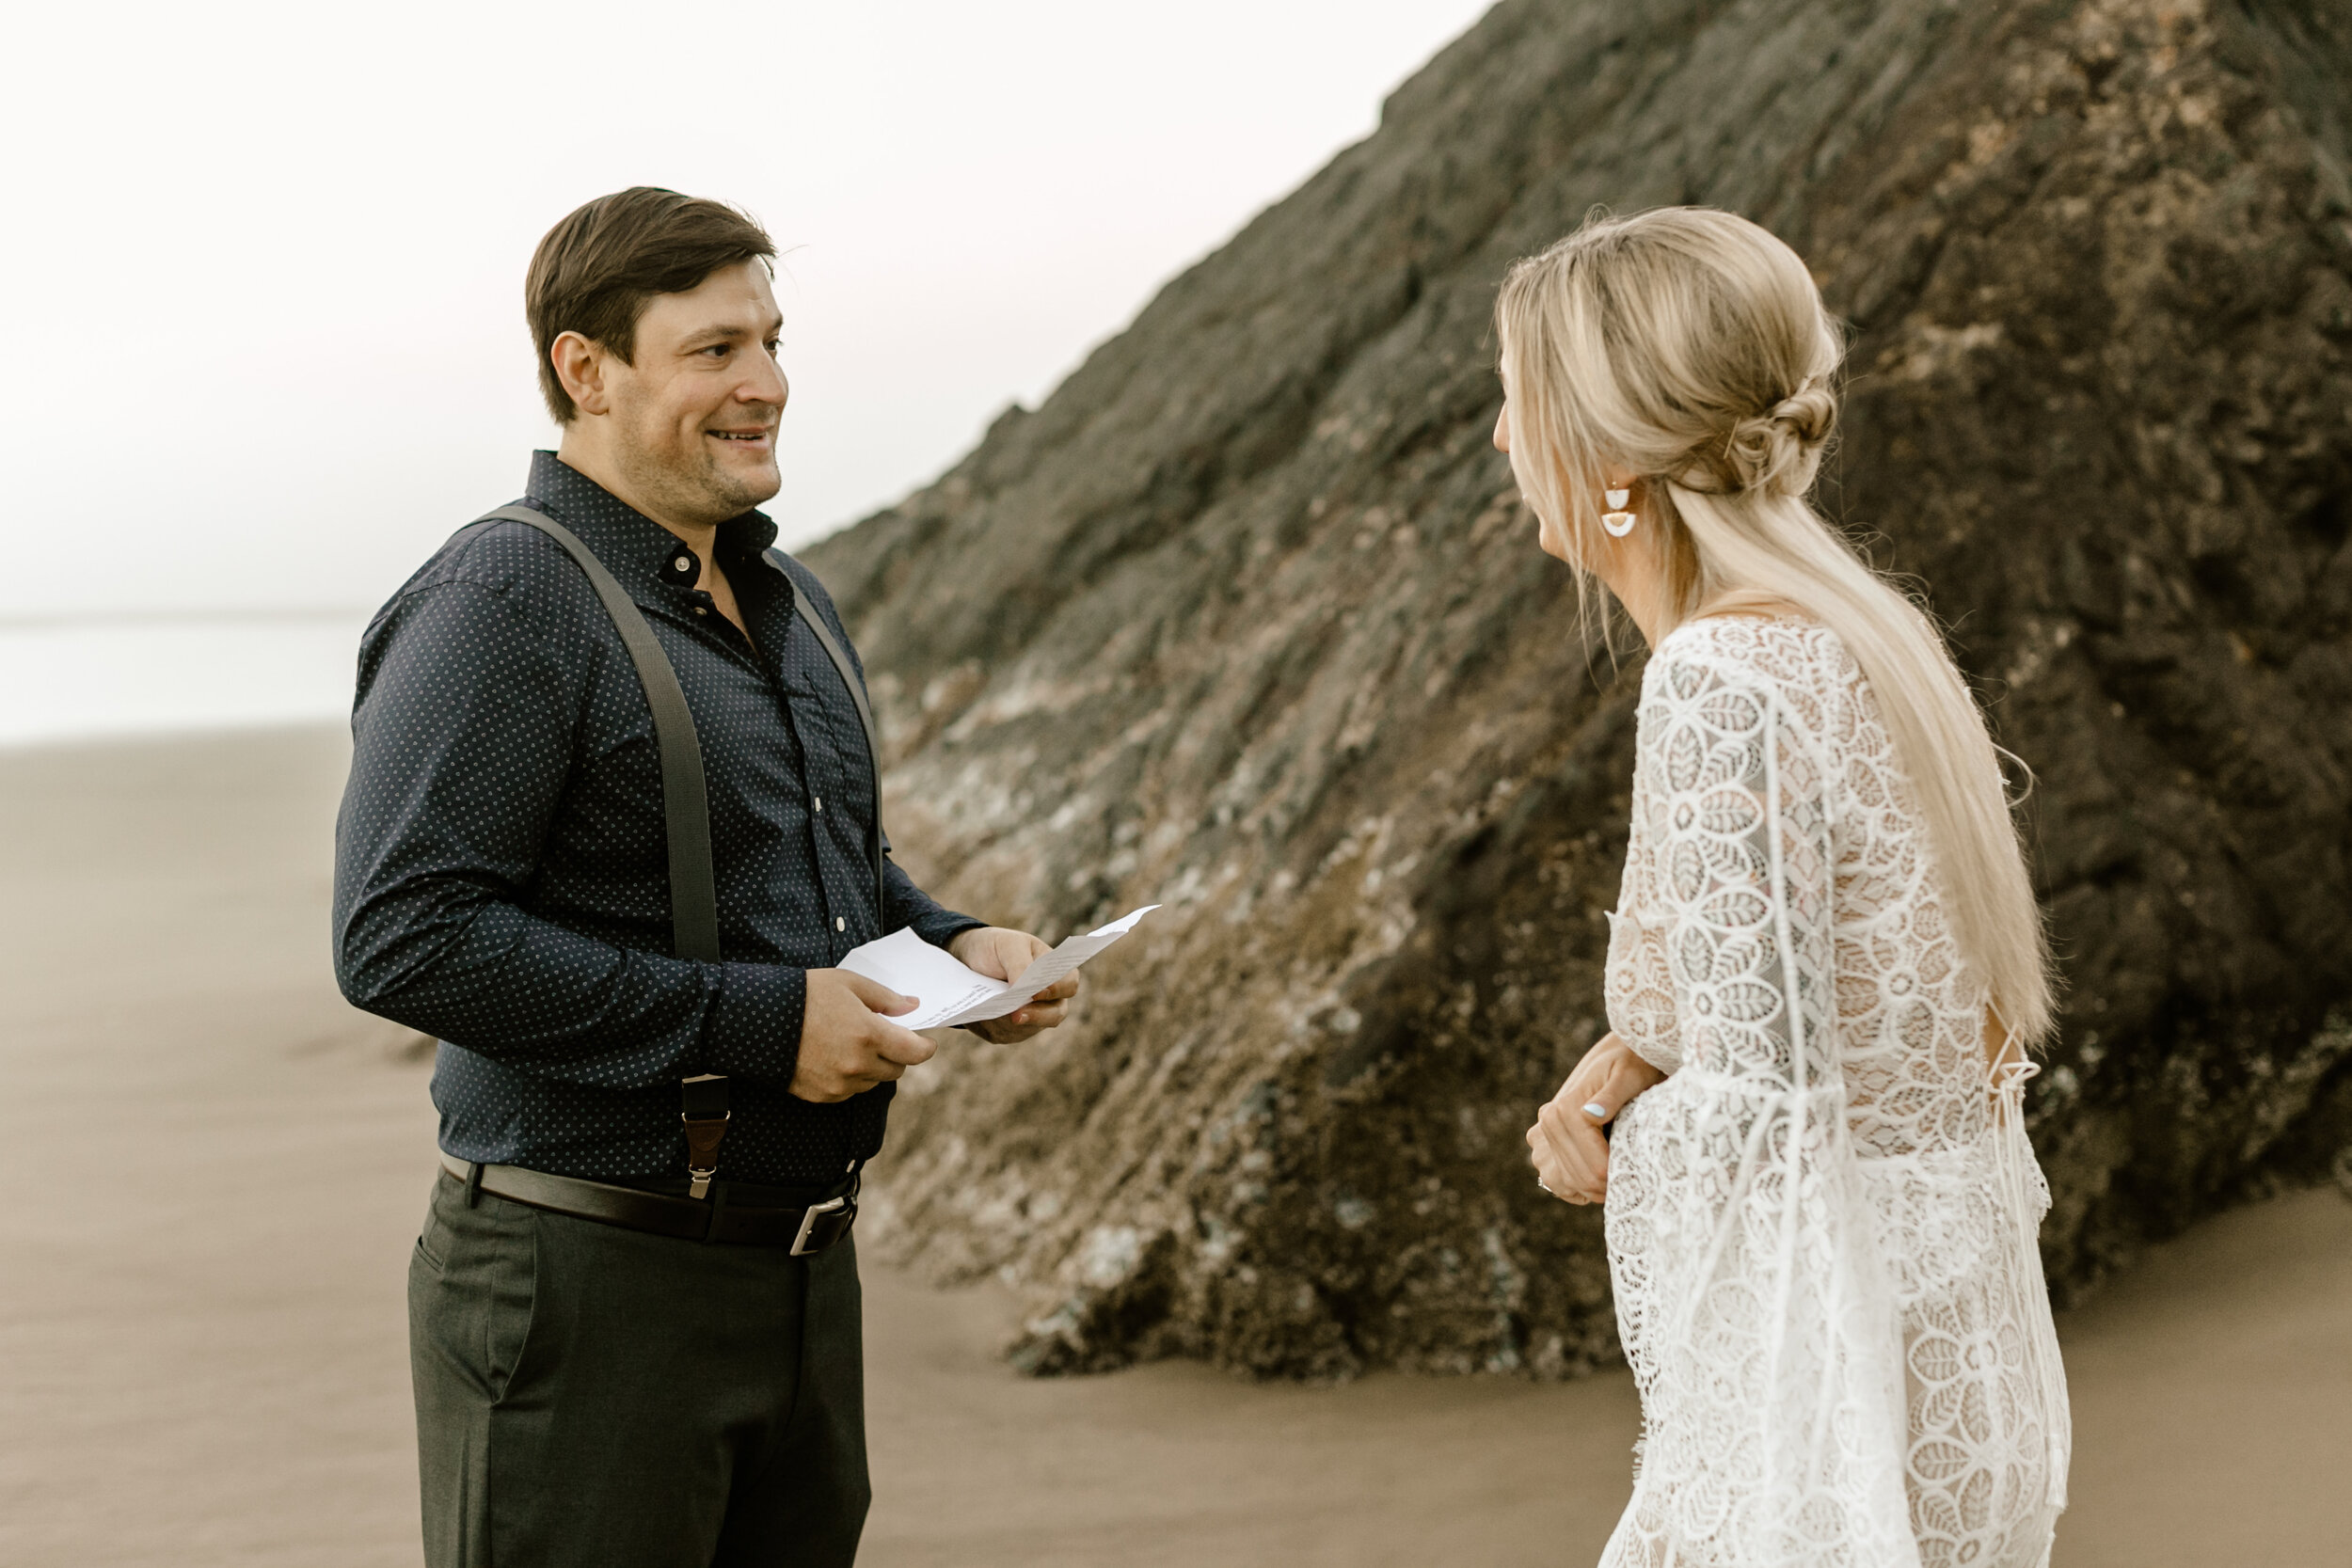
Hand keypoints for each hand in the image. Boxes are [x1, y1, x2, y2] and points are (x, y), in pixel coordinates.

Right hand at [793, 969, 934, 1101]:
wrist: (758, 1018)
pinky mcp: (822, 1095)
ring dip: (873, 1066)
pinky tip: (834, 1056)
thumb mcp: (849, 984)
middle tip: (884, 1036)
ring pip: (873, 1081)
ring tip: (852, 1043)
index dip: (926, 1048)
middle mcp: (858, 1065)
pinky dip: (851, 1077)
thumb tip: (912, 1006)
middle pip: (896, 1069)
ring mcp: (839, 1084)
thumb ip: (885, 998)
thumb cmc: (805, 994)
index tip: (927, 1043)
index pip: (914, 1053)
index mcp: (869, 1035)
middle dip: (896, 1053)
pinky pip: (850, 1090)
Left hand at [948, 926, 1079, 1043]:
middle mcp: (1049, 998)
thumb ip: (1019, 964)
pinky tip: (981, 1015)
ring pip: (1028, 1028)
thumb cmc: (996, 948)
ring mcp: (1032, 1015)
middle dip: (1035, 1016)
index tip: (1037, 992)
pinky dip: (993, 1026)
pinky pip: (1006, 1034)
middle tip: (1016, 1016)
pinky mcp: (1012, 1029)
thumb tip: (1025, 988)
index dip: (1057, 990)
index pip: (1069, 984)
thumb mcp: (1007, 946)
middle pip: (1055, 1015)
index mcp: (1055, 972)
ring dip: (1008, 1020)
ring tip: (989, 1010)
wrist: (968, 961)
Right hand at [1527, 1031, 1665, 1204]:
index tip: (1637, 1177)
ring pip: (1560, 1181)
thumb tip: (1590, 1114)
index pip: (1594, 1167)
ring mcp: (1541, 1131)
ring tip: (1611, 1184)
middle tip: (1629, 1186)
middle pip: (1577, 1177)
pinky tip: (1591, 1182)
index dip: (1617, 1178)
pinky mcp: (1540, 1138)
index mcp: (1566, 1109)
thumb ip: (1612, 1095)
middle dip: (1604, 1188)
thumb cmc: (1630, 1065)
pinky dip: (1569, 1186)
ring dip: (1586, 1190)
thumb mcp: (1629, 1076)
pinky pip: (1550, 1177)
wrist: (1616, 1056)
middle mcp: (1548, 1120)